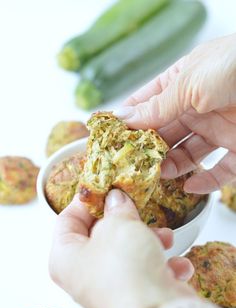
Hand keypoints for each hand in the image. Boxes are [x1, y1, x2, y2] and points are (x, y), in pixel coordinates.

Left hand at [49, 190, 193, 307]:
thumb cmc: (126, 269)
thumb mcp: (119, 224)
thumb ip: (116, 206)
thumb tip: (116, 198)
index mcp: (65, 257)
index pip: (67, 219)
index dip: (86, 200)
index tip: (104, 186)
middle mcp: (83, 274)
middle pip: (99, 234)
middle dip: (124, 219)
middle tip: (135, 205)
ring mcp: (109, 286)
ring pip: (126, 250)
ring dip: (149, 240)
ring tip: (165, 236)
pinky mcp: (133, 294)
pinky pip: (144, 270)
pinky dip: (161, 264)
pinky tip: (176, 265)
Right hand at [115, 33, 235, 193]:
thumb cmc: (234, 65)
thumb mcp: (188, 84)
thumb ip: (157, 106)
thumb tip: (122, 119)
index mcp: (181, 84)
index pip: (146, 103)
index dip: (127, 120)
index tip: (109, 138)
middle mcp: (196, 107)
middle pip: (164, 133)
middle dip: (147, 149)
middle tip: (130, 165)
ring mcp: (216, 128)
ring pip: (187, 155)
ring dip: (171, 167)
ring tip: (158, 175)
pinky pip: (219, 171)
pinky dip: (205, 182)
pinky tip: (190, 187)